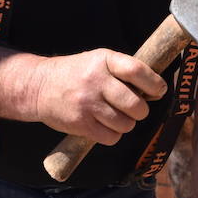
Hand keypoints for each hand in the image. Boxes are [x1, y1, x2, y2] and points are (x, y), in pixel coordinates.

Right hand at [30, 49, 166, 144]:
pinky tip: (105, 126)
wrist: (39, 87)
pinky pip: (111, 137)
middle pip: (135, 104)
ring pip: (125, 124)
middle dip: (141, 111)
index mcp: (104, 60)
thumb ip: (123, 71)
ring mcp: (87, 103)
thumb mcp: (97, 61)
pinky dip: (113, 135)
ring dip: (126, 124)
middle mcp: (95, 80)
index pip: (137, 71)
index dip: (154, 84)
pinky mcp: (80, 123)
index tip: (158, 91)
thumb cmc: (76, 74)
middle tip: (135, 109)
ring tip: (116, 117)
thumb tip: (156, 90)